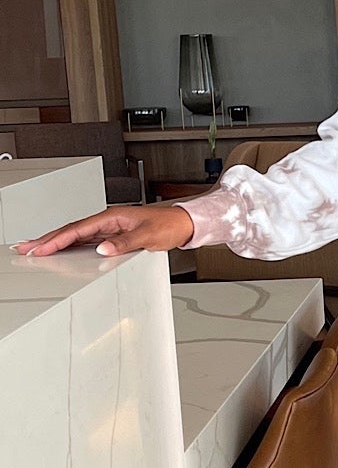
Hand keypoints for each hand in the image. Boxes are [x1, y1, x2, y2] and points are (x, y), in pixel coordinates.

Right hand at [12, 203, 195, 258]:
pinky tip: (60, 251)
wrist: (183, 224)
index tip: (40, 248)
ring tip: (35, 249)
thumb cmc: (168, 225)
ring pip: (75, 235)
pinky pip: (85, 240)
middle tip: (25, 248)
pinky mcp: (113, 236)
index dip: (56, 240)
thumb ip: (124, 244)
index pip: (77, 229)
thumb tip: (102, 250)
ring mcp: (108, 228)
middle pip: (70, 230)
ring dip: (55, 242)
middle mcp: (107, 221)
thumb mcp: (147, 236)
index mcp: (111, 217)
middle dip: (46, 239)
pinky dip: (70, 245)